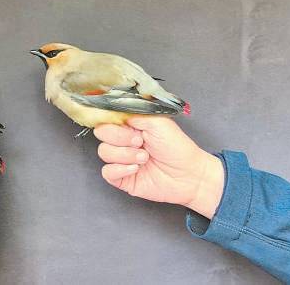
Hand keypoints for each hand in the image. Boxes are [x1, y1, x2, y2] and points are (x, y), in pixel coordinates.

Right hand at [95, 117, 223, 218]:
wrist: (188, 175)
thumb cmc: (177, 147)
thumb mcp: (157, 121)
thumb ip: (134, 113)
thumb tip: (115, 111)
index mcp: (130, 125)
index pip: (107, 118)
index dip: (114, 122)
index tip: (130, 127)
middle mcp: (123, 141)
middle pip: (101, 134)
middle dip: (120, 138)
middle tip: (140, 142)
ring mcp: (121, 159)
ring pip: (104, 152)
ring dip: (125, 155)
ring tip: (144, 158)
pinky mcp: (121, 177)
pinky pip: (106, 172)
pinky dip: (120, 169)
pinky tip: (136, 169)